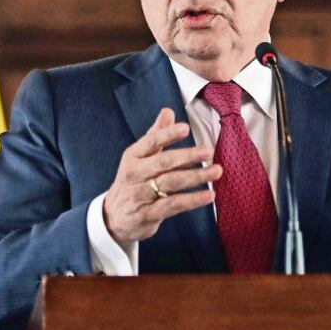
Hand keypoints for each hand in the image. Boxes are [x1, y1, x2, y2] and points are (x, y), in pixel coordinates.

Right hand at [103, 108, 220, 245]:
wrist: (113, 218)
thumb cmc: (132, 183)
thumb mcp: (138, 158)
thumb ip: (155, 135)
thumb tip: (168, 111)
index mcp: (133, 156)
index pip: (151, 142)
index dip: (168, 134)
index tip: (186, 128)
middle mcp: (135, 174)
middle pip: (163, 162)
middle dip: (188, 156)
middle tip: (208, 151)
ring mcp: (141, 195)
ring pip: (171, 183)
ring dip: (196, 176)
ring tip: (216, 171)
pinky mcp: (149, 214)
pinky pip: (173, 205)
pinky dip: (192, 200)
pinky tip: (209, 195)